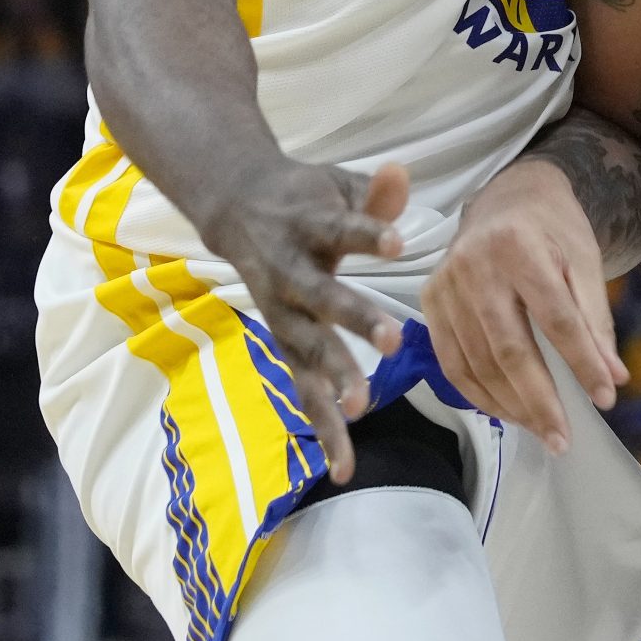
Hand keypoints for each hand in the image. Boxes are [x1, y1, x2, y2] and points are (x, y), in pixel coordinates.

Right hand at [198, 156, 409, 482]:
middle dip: (353, 320)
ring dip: (332, 380)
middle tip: (392, 339)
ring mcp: (283, 315)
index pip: (340, 229)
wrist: (238, 210)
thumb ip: (372, 194)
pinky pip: (304, 391)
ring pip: (306, 352)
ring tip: (362, 407)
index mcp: (306, 227)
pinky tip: (345, 467)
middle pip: (320, 299)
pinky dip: (324, 429)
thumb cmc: (305, 199)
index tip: (400, 242)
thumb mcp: (336, 185)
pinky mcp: (286, 347)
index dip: (368, 233)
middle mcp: (289, 275)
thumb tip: (402, 173)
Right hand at [421, 158, 624, 455]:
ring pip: (476, 362)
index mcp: (520, 245)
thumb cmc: (551, 229)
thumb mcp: (585, 258)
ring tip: (542, 430)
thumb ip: (595, 317)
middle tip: (563, 439)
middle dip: (539, 400)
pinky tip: (507, 411)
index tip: (605, 397)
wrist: (505, 198)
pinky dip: (479, 394)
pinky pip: (451, 361)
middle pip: (508, 347)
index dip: (581, 361)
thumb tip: (613, 377)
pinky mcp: (429, 299)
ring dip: (510, 405)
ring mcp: (446, 283)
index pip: (555, 317)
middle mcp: (475, 264)